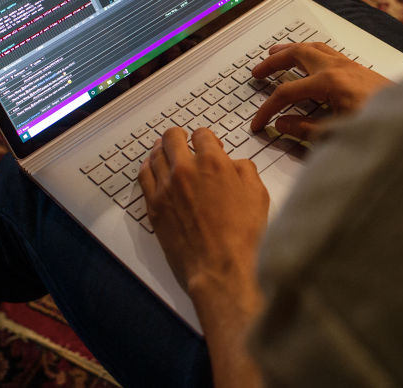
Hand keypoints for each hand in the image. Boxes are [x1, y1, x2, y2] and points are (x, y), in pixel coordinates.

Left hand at [139, 127, 268, 387]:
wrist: (221, 268)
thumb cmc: (244, 235)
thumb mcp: (258, 194)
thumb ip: (245, 170)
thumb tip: (233, 164)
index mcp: (213, 162)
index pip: (202, 134)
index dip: (206, 138)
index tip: (208, 145)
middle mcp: (185, 169)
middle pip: (172, 138)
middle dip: (179, 137)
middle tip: (183, 142)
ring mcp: (166, 188)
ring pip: (155, 155)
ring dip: (161, 150)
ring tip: (165, 151)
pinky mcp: (154, 207)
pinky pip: (143, 177)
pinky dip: (147, 168)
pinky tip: (152, 168)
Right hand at [249, 42, 391, 139]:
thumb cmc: (381, 124)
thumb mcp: (337, 134)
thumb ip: (306, 129)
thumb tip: (283, 124)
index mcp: (329, 83)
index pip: (286, 92)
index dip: (268, 109)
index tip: (259, 123)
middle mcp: (337, 68)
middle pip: (296, 54)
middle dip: (273, 62)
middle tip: (257, 71)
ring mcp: (348, 65)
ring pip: (312, 47)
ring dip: (291, 50)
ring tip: (276, 54)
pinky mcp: (358, 68)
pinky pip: (326, 51)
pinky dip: (310, 52)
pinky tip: (309, 59)